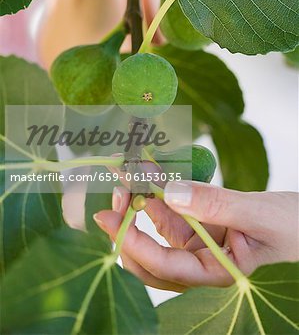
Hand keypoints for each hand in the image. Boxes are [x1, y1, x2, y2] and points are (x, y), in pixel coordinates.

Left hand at [94, 182, 297, 290]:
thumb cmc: (294, 227)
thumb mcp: (257, 215)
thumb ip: (215, 205)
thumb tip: (170, 192)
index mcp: (215, 272)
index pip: (165, 266)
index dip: (135, 244)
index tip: (112, 219)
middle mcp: (201, 259)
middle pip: (151, 254)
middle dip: (128, 228)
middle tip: (112, 198)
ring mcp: (199, 239)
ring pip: (158, 226)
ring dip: (140, 202)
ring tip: (124, 175)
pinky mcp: (201, 219)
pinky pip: (173, 207)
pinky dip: (159, 190)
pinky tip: (148, 172)